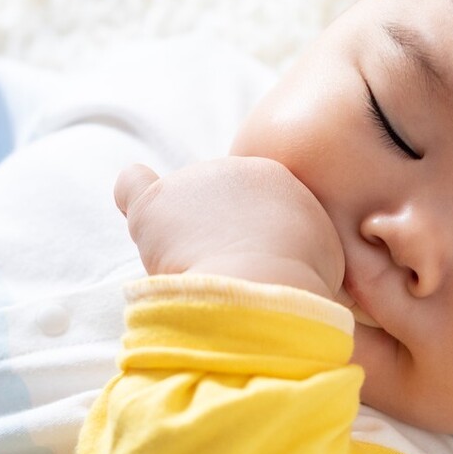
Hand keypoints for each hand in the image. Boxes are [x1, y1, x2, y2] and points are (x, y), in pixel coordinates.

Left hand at [114, 157, 343, 299]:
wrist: (263, 284)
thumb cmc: (297, 282)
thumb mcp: (321, 256)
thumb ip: (302, 245)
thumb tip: (292, 257)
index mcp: (276, 178)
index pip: (254, 202)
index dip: (252, 237)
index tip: (255, 268)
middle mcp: (234, 169)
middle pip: (217, 202)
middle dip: (221, 235)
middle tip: (229, 274)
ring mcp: (193, 181)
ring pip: (181, 207)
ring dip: (185, 237)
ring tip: (198, 273)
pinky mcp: (155, 202)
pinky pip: (132, 184)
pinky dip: (131, 196)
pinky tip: (136, 217)